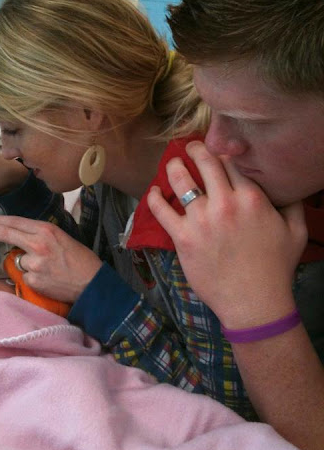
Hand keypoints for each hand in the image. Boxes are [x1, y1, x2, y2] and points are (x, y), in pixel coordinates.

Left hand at [0, 215, 102, 301]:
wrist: (92, 283)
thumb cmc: (81, 259)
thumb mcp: (63, 238)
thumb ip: (41, 236)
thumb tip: (22, 237)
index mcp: (46, 230)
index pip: (16, 222)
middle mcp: (38, 244)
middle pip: (7, 234)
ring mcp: (34, 263)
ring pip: (18, 259)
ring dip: (26, 263)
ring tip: (47, 268)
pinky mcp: (33, 280)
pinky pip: (25, 276)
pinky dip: (33, 278)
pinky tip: (48, 279)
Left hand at [147, 141, 306, 327]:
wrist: (254, 302)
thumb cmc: (276, 269)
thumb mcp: (295, 232)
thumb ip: (292, 204)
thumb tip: (288, 186)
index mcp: (251, 198)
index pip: (231, 163)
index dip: (223, 154)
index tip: (217, 153)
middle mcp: (224, 203)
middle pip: (205, 162)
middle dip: (196, 149)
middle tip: (191, 147)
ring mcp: (201, 220)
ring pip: (181, 180)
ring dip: (174, 167)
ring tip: (172, 164)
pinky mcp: (183, 237)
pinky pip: (161, 211)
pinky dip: (154, 198)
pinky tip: (154, 191)